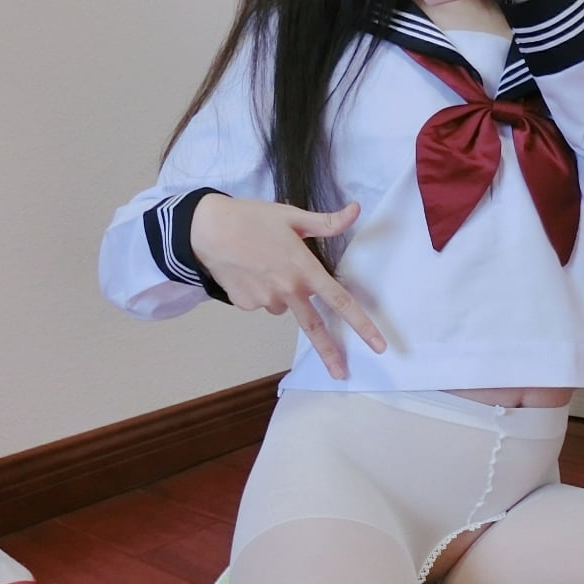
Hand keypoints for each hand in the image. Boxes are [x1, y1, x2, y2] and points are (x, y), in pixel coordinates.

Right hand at [190, 195, 385, 379]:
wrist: (206, 228)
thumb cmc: (251, 218)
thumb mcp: (292, 216)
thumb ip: (327, 222)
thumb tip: (355, 210)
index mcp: (304, 270)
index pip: (340, 301)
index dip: (362, 325)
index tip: (378, 345)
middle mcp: (287, 290)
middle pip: (314, 328)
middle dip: (330, 353)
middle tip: (340, 373)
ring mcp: (265, 301)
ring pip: (283, 306)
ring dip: (283, 295)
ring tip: (265, 265)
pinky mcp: (245, 304)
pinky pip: (261, 303)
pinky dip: (260, 291)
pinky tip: (248, 271)